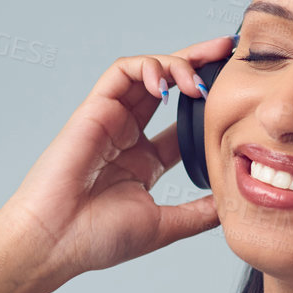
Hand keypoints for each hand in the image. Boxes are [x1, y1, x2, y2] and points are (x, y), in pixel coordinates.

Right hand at [0, 34, 234, 279]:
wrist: (55, 243)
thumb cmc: (98, 239)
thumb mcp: (164, 226)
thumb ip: (199, 213)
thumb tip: (234, 206)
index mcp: (144, 161)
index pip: (182, 120)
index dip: (208, 103)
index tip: (237, 89)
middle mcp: (128, 135)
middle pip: (168, 86)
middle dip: (199, 62)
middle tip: (229, 49)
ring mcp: (110, 120)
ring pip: (147, 72)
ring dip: (176, 64)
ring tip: (197, 81)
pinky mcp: (93, 110)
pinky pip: (121, 73)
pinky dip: (146, 67)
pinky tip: (166, 83)